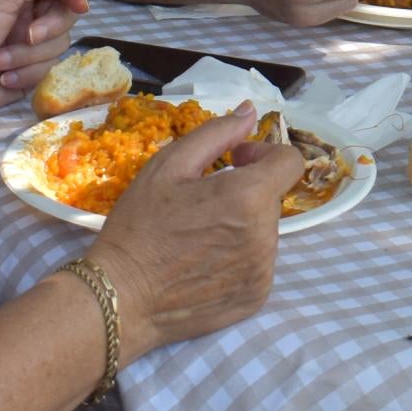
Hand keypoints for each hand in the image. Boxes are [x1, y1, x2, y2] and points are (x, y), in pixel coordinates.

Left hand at [0, 0, 89, 129]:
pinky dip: (24, 74)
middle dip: (47, 29)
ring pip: (59, 46)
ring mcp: (28, 44)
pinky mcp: (29, 71)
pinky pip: (48, 70)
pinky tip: (1, 77)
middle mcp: (27, 13)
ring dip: (27, 56)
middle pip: (67, 15)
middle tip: (26, 36)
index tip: (79, 5)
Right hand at [87, 106, 299, 355]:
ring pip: (266, 231)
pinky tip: (204, 262)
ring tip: (200, 236)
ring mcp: (264, 271)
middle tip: (203, 202)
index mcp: (248, 196)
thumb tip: (249, 112)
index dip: (264, 154)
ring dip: (243, 225)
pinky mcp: (257, 296)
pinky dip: (240, 257)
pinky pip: (259, 264)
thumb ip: (216, 134)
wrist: (121, 298)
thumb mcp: (168, 167)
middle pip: (273, 197)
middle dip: (247, 191)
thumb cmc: (139, 227)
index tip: (236, 162)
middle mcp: (265, 235)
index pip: (290, 161)